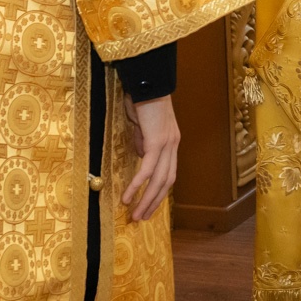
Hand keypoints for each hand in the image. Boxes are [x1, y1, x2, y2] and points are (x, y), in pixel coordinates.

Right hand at [122, 94, 180, 221]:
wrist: (148, 82)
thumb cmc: (142, 99)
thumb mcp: (143, 125)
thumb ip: (143, 141)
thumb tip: (141, 155)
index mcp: (171, 142)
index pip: (168, 173)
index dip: (160, 192)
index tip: (149, 206)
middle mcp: (173, 146)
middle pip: (167, 182)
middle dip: (154, 202)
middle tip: (141, 218)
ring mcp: (167, 144)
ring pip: (159, 180)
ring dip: (146, 200)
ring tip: (135, 215)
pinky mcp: (157, 142)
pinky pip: (147, 170)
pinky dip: (137, 186)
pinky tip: (128, 197)